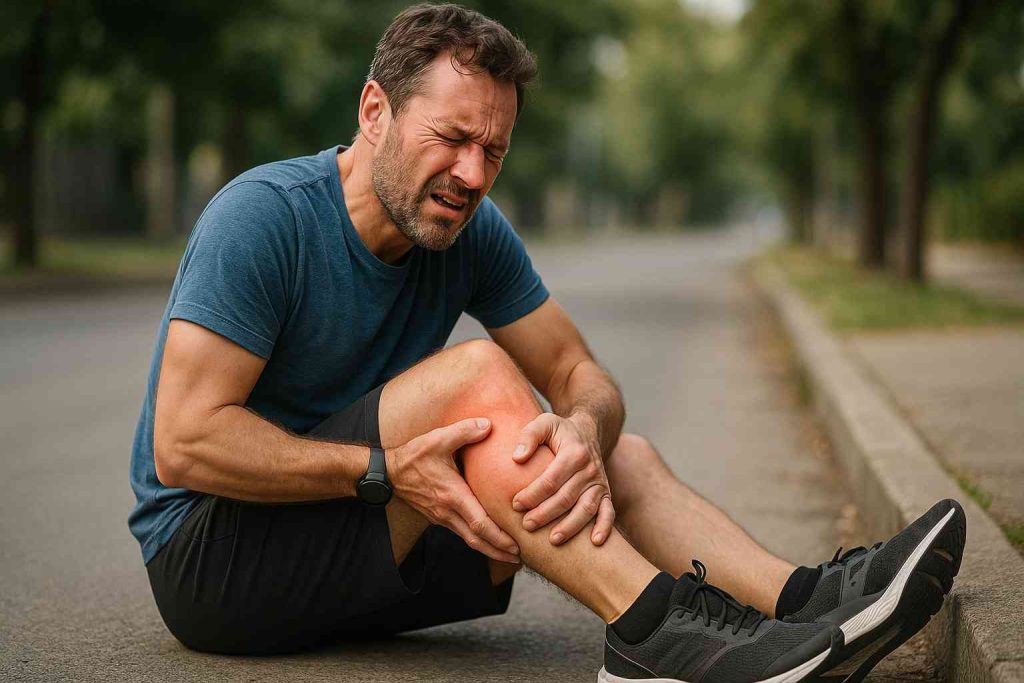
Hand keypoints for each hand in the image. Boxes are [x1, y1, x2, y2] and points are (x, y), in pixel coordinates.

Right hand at [387, 417, 519, 563]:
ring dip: (489, 548)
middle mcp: (447, 512)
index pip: (479, 524)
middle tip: (520, 557)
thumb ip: (464, 431)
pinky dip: (477, 538)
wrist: (387, 473)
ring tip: (509, 553)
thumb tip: (489, 425)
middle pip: (477, 540)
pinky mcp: (438, 517)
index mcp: (451, 495)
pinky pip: (461, 532)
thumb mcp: (438, 439)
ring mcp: (441, 517)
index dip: (499, 537)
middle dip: (499, 551)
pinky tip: (488, 537)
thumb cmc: (413, 456)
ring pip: (468, 539)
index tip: (516, 545)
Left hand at [510, 413, 614, 546]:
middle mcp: (589, 469)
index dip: (532, 494)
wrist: (589, 431)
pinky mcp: (605, 492)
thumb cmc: (560, 430)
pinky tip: (595, 542)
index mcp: (574, 452)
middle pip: (566, 497)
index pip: (551, 479)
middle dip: (545, 514)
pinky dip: (604, 527)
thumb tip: (517, 458)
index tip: (515, 504)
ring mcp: (599, 482)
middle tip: (526, 526)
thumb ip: (529, 436)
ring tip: (553, 540)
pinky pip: (608, 512)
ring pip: (586, 508)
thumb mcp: (544, 422)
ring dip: (570, 526)